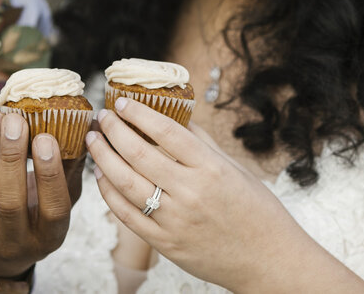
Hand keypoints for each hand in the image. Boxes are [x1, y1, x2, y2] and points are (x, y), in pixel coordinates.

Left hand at [0, 98, 83, 282]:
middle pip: (10, 200)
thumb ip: (68, 171)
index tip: (46, 139)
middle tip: (16, 121)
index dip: (50, 174)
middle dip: (12, 157)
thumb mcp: (52, 206)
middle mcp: (12, 242)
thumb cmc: (27, 221)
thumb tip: (85, 124)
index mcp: (46, 238)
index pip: (52, 210)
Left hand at [86, 97, 357, 292]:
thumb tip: (175, 116)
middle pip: (139, 154)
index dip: (140, 114)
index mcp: (211, 169)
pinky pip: (127, 215)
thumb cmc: (257, 211)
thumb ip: (202, 142)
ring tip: (94, 140)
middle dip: (114, 131)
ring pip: (126, 183)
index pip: (167, 132)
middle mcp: (191, 193)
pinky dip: (109, 193)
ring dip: (104, 158)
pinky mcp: (165, 244)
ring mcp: (175, 220)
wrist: (268, 261)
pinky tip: (102, 176)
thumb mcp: (235, 168)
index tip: (122, 102)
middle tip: (102, 117)